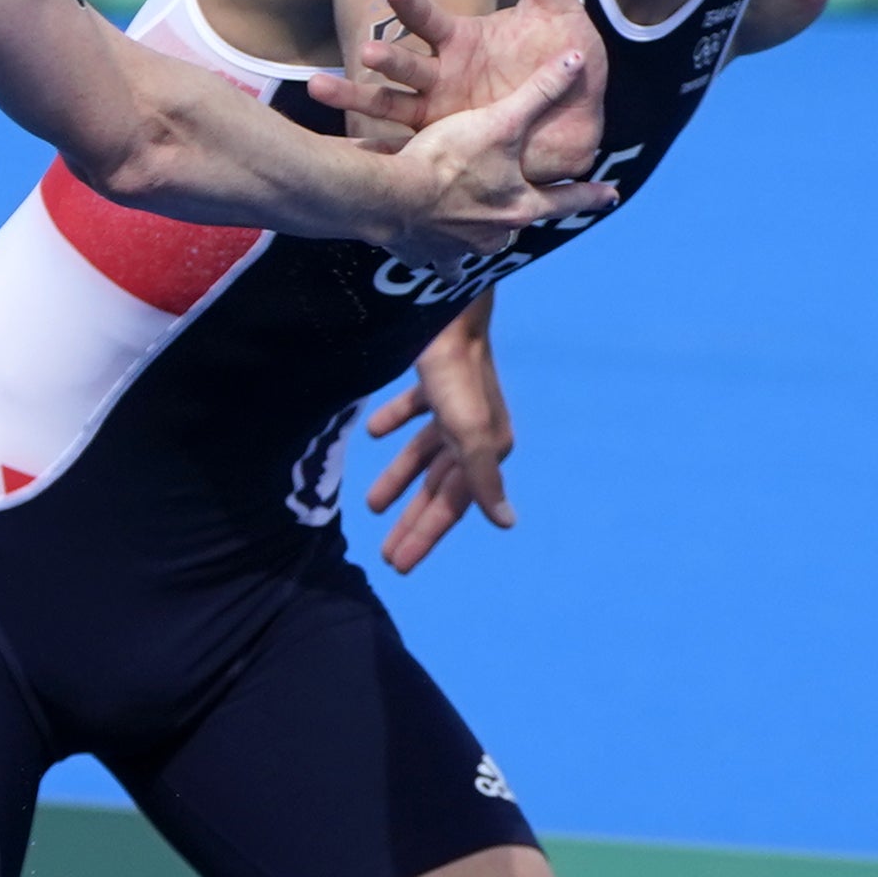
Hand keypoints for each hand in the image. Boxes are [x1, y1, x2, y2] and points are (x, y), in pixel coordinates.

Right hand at [313, 0, 610, 190]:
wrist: (582, 114)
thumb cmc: (564, 54)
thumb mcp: (556, 2)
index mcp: (461, 39)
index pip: (427, 18)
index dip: (411, 4)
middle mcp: (442, 74)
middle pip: (403, 64)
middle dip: (384, 57)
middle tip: (366, 51)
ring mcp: (442, 111)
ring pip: (391, 104)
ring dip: (362, 98)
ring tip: (323, 90)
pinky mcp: (450, 145)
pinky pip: (410, 148)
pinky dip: (380, 150)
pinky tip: (350, 153)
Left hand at [366, 323, 514, 573]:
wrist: (449, 312)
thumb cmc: (458, 377)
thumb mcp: (469, 433)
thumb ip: (482, 480)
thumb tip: (506, 524)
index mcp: (483, 451)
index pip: (449, 506)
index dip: (424, 536)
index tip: (399, 565)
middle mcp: (472, 434)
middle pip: (435, 489)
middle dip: (411, 520)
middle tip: (386, 555)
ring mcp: (454, 407)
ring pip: (421, 455)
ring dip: (398, 479)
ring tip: (372, 507)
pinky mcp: (437, 381)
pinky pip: (414, 412)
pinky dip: (395, 424)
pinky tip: (375, 432)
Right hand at [382, 42, 608, 267]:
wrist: (392, 196)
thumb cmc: (449, 158)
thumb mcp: (499, 121)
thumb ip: (539, 92)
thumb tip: (577, 61)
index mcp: (519, 205)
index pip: (567, 199)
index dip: (590, 194)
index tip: (612, 196)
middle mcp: (494, 234)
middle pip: (518, 225)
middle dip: (520, 215)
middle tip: (524, 206)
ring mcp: (460, 250)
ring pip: (478, 246)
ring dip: (478, 235)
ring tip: (476, 226)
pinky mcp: (425, 256)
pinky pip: (437, 260)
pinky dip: (437, 254)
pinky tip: (431, 245)